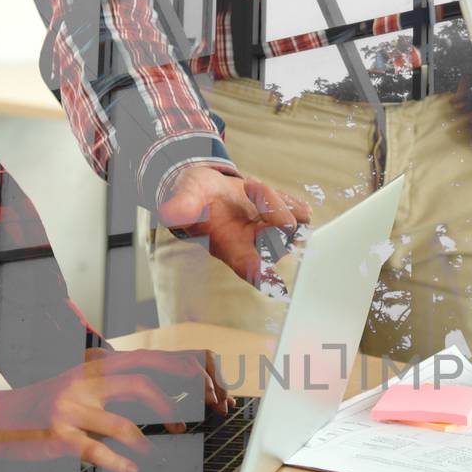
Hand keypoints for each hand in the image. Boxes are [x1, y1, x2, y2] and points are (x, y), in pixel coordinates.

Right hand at [0, 349, 233, 471]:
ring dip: (146, 442)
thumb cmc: (42, 404)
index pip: (144, 358)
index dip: (177, 368)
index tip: (201, 382)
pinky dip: (119, 462)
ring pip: (122, 423)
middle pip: (139, 382)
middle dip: (170, 404)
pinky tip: (132, 468)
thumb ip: (112, 385)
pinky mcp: (58, 436)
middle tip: (185, 423)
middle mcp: (83, 381)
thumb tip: (160, 393)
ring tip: (158, 453)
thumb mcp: (78, 384)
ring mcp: (70, 408)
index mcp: (92, 366)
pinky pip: (97, 451)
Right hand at [158, 163, 311, 284]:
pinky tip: (262, 192)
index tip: (276, 286)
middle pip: (282, 236)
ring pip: (295, 222)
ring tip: (249, 187)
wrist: (210, 190)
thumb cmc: (196, 199)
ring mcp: (275, 238)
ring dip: (274, 198)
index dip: (264, 276)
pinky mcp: (288, 222)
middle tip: (247, 185)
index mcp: (234, 250)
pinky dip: (284, 197)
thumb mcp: (185, 199)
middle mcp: (258, 249)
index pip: (252, 269)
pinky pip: (302, 212)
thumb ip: (181, 207)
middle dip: (270, 205)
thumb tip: (169, 213)